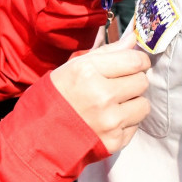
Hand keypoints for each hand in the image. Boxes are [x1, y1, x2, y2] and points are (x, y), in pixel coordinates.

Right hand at [50, 38, 150, 154]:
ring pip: (144, 105)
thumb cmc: (55, 97)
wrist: (38, 136)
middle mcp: (101, 96)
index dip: (139, 60)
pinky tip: (107, 120)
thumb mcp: (73, 67)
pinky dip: (125, 123)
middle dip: (134, 81)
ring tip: (114, 104)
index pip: (135, 61)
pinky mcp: (114, 141)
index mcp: (87, 72)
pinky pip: (135, 125)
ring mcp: (109, 121)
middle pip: (142, 81)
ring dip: (133, 103)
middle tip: (118, 85)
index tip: (135, 63)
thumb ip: (107, 52)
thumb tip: (133, 40)